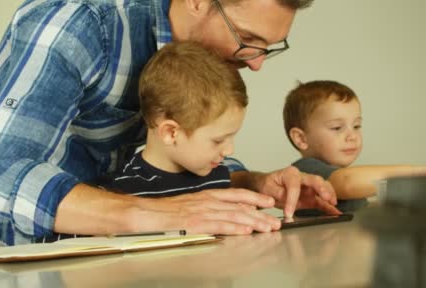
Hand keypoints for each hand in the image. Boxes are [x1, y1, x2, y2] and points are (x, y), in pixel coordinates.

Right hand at [134, 188, 281, 234]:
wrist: (149, 212)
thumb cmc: (168, 210)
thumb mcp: (192, 203)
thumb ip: (210, 206)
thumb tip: (227, 212)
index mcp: (208, 195)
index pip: (237, 194)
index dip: (255, 197)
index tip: (268, 202)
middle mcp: (209, 201)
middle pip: (240, 206)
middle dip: (260, 214)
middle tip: (276, 221)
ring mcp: (203, 211)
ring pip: (234, 216)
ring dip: (254, 223)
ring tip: (268, 228)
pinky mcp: (196, 223)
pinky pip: (219, 225)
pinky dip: (234, 228)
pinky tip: (246, 232)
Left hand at [254, 166, 340, 217]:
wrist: (268, 187)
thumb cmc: (268, 185)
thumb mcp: (268, 189)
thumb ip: (277, 193)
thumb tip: (284, 198)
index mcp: (290, 173)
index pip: (294, 186)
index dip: (292, 200)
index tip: (288, 213)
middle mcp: (302, 177)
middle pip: (315, 181)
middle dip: (322, 189)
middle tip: (326, 198)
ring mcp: (309, 187)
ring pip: (323, 188)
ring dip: (329, 195)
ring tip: (333, 204)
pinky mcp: (311, 197)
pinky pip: (321, 201)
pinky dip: (329, 206)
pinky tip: (335, 212)